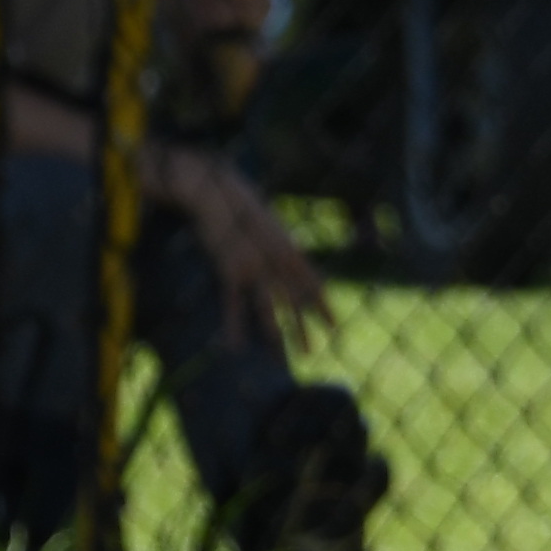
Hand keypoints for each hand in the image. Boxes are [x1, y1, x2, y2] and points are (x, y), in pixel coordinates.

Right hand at [157, 146, 330, 354]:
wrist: (217, 192)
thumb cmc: (241, 206)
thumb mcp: (270, 224)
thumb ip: (282, 243)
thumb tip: (293, 253)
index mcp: (288, 248)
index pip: (311, 283)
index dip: (322, 306)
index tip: (333, 326)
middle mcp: (276, 260)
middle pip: (294, 301)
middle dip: (303, 328)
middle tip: (311, 352)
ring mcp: (254, 266)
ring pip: (269, 308)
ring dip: (276, 335)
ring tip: (283, 358)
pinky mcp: (230, 270)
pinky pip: (234, 304)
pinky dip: (235, 326)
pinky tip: (236, 346)